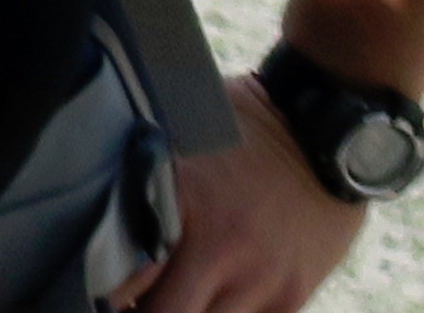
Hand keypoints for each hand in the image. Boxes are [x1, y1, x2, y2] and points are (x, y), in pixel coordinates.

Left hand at [115, 75, 366, 312]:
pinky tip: (213, 300)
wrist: (327, 133)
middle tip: (134, 304)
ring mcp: (259, 280)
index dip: (105, 298)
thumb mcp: (183, 138)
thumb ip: (147, 181)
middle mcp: (220, 252)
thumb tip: (99, 207)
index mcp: (182, 206)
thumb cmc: (244, 128)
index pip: (124, 280)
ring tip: (174, 297)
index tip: (97, 294)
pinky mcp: (291, 296)